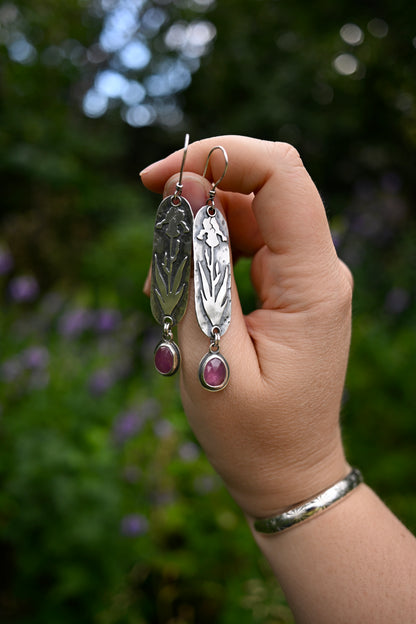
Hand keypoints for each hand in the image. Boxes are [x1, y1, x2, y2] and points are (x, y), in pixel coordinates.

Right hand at [141, 136, 351, 518]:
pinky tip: (182, 297)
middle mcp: (318, 269)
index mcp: (313, 284)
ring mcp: (306, 277)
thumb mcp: (209, 356)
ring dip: (196, 234)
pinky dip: (206, 257)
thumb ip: (197, 271)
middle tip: (155, 247)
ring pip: (248, 214)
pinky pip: (245, 245)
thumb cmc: (252, 434)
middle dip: (199, 194)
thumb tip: (185, 194)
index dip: (218, 157)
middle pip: (263, 187)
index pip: (281, 176)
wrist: (288, 472)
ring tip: (163, 292)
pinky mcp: (289, 288)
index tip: (156, 181)